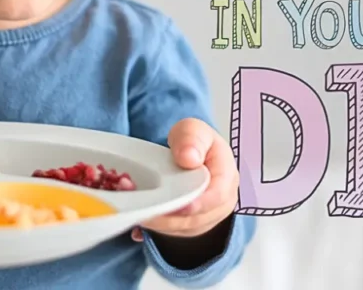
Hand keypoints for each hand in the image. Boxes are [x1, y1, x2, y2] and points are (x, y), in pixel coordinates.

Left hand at [132, 118, 237, 240]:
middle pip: (197, 218)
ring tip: (135, 210)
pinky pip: (173, 233)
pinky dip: (155, 226)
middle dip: (167, 216)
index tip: (176, 205)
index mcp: (227, 174)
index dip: (197, 203)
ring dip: (157, 222)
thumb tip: (189, 158)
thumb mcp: (192, 130)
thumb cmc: (194, 143)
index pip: (218, 195)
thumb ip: (191, 139)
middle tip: (142, 209)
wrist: (191, 155)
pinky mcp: (190, 226)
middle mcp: (222, 201)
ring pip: (182, 229)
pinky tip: (140, 218)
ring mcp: (207, 217)